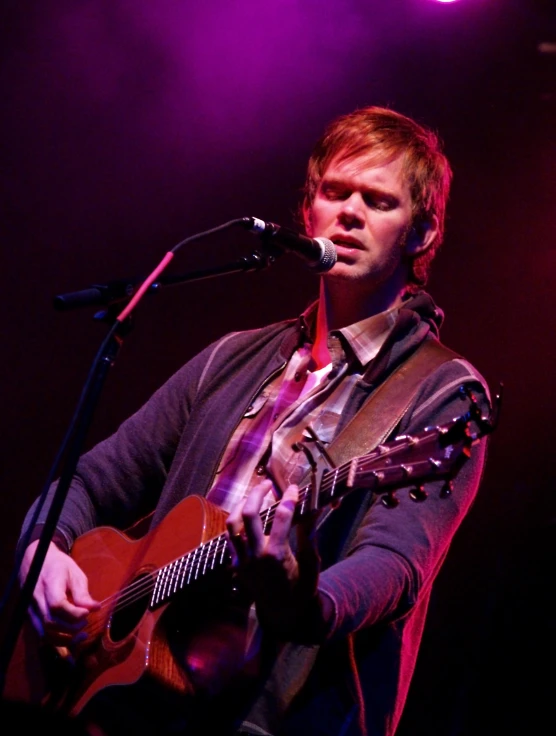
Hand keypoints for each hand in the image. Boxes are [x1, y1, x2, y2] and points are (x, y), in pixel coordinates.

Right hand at [19, 540, 99, 646]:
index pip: (57, 604)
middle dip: (71, 628)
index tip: (87, 613)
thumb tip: (95, 608)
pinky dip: (56, 642)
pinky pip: (41, 635)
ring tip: (82, 635)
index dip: (73, 613)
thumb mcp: (74, 573)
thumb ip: (82, 592)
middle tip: (86, 622)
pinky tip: (71, 643)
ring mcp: (31, 610)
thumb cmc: (58, 566)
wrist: (37, 561)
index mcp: (49, 583)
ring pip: (44, 633)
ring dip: (64, 639)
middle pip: (50, 622)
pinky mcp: (31, 617)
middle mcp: (36, 599)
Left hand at [226, 479, 320, 637]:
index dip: (289, 497)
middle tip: (267, 484)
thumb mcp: (311, 563)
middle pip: (249, 514)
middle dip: (257, 493)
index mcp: (277, 554)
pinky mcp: (236, 564)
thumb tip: (314, 508)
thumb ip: (309, 534)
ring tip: (253, 496)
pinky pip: (230, 538)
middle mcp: (256, 556)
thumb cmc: (301, 588)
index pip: (282, 516)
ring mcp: (243, 560)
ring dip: (241, 505)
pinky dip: (237, 523)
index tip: (294, 488)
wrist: (283, 613)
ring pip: (232, 524)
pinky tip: (246, 516)